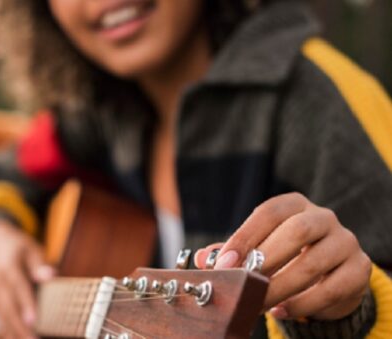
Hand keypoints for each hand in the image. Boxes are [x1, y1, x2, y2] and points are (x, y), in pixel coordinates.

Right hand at [0, 220, 55, 338]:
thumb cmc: (19, 247)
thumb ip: (39, 264)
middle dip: (18, 326)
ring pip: (1, 316)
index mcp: (7, 266)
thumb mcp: (31, 249)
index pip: (18, 287)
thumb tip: (50, 275)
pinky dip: (8, 330)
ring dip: (13, 332)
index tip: (33, 320)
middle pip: (7, 307)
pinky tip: (18, 338)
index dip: (25, 304)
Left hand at [195, 193, 370, 320]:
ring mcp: (345, 241)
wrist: (330, 271)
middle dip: (265, 260)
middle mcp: (323, 217)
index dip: (245, 236)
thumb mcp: (261, 246)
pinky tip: (281, 311)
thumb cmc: (287, 254)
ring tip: (258, 303)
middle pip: (296, 231)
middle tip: (242, 283)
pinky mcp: (359, 269)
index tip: (224, 262)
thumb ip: (234, 251)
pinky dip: (302, 304)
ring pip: (312, 263)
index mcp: (295, 205)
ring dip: (279, 287)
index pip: (269, 212)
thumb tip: (201, 259)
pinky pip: (330, 289)